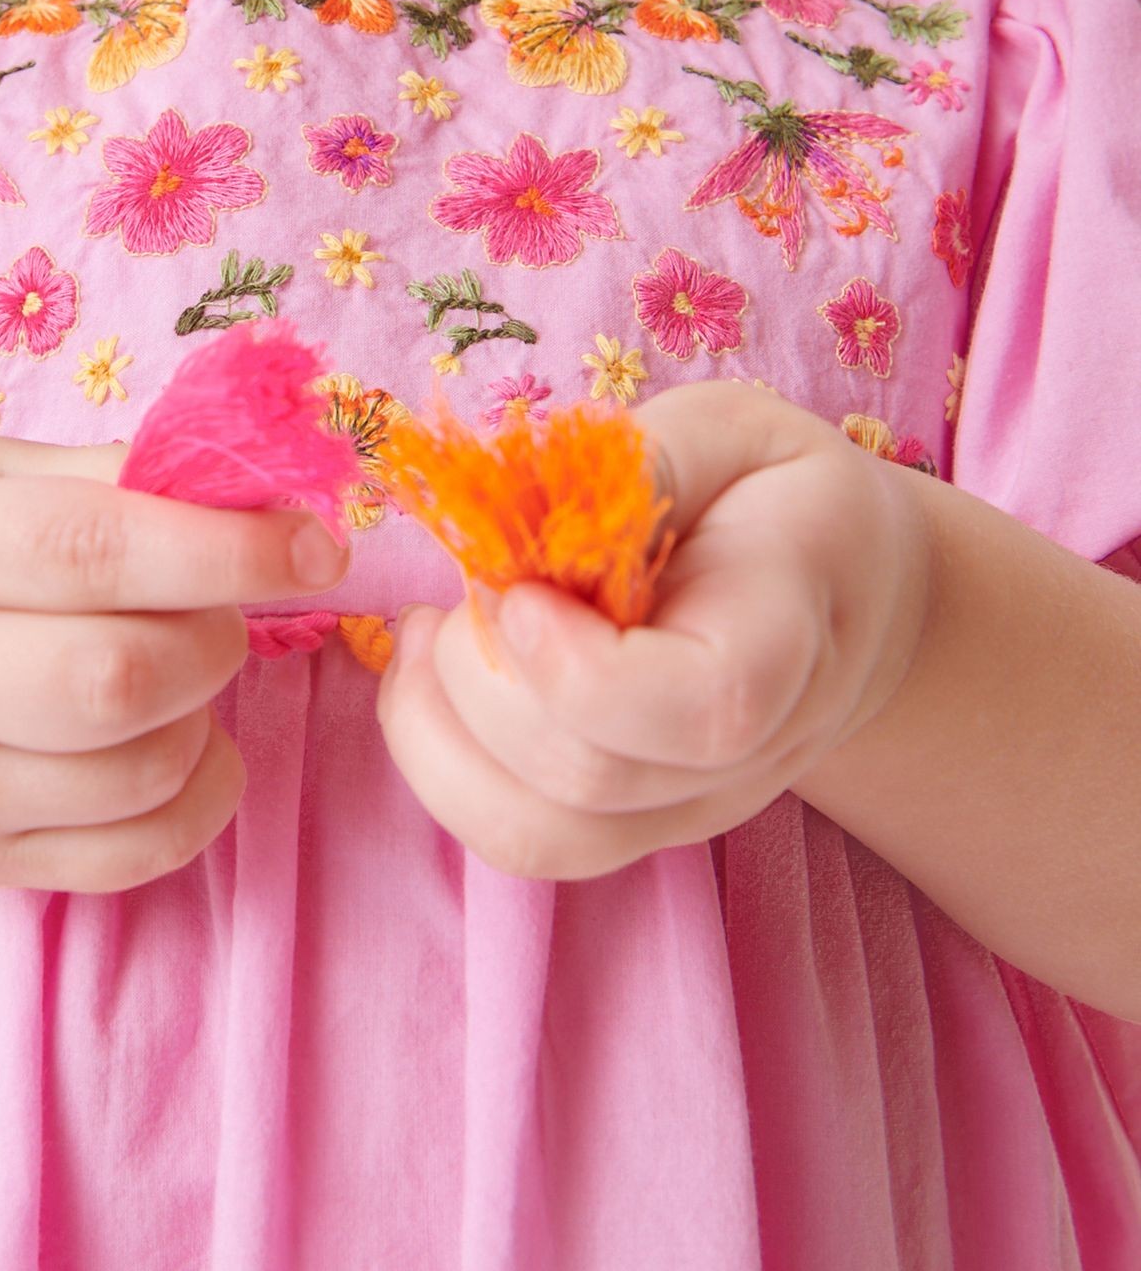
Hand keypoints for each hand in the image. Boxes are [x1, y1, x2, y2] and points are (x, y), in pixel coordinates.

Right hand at [0, 429, 348, 892]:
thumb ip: (110, 473)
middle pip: (114, 678)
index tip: (317, 545)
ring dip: (204, 714)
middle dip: (213, 638)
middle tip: (218, 610)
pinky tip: (187, 743)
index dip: (222, 550)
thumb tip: (251, 485)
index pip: (88, 550)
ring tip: (180, 669)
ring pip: (135, 771)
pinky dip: (199, 797)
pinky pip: (132, 855)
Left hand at [374, 377, 933, 880]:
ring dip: (441, 732)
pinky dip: (440, 763)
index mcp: (784, 636)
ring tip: (428, 633)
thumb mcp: (737, 431)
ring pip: (541, 833)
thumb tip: (546, 502)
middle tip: (469, 586)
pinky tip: (433, 675)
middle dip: (484, 679)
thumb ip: (654, 456)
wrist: (842, 594)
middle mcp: (744, 754)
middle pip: (592, 776)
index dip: (584, 669)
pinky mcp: (630, 826)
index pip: (702, 709)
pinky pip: (521, 838)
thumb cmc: (777, 494)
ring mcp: (687, 806)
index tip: (520, 589)